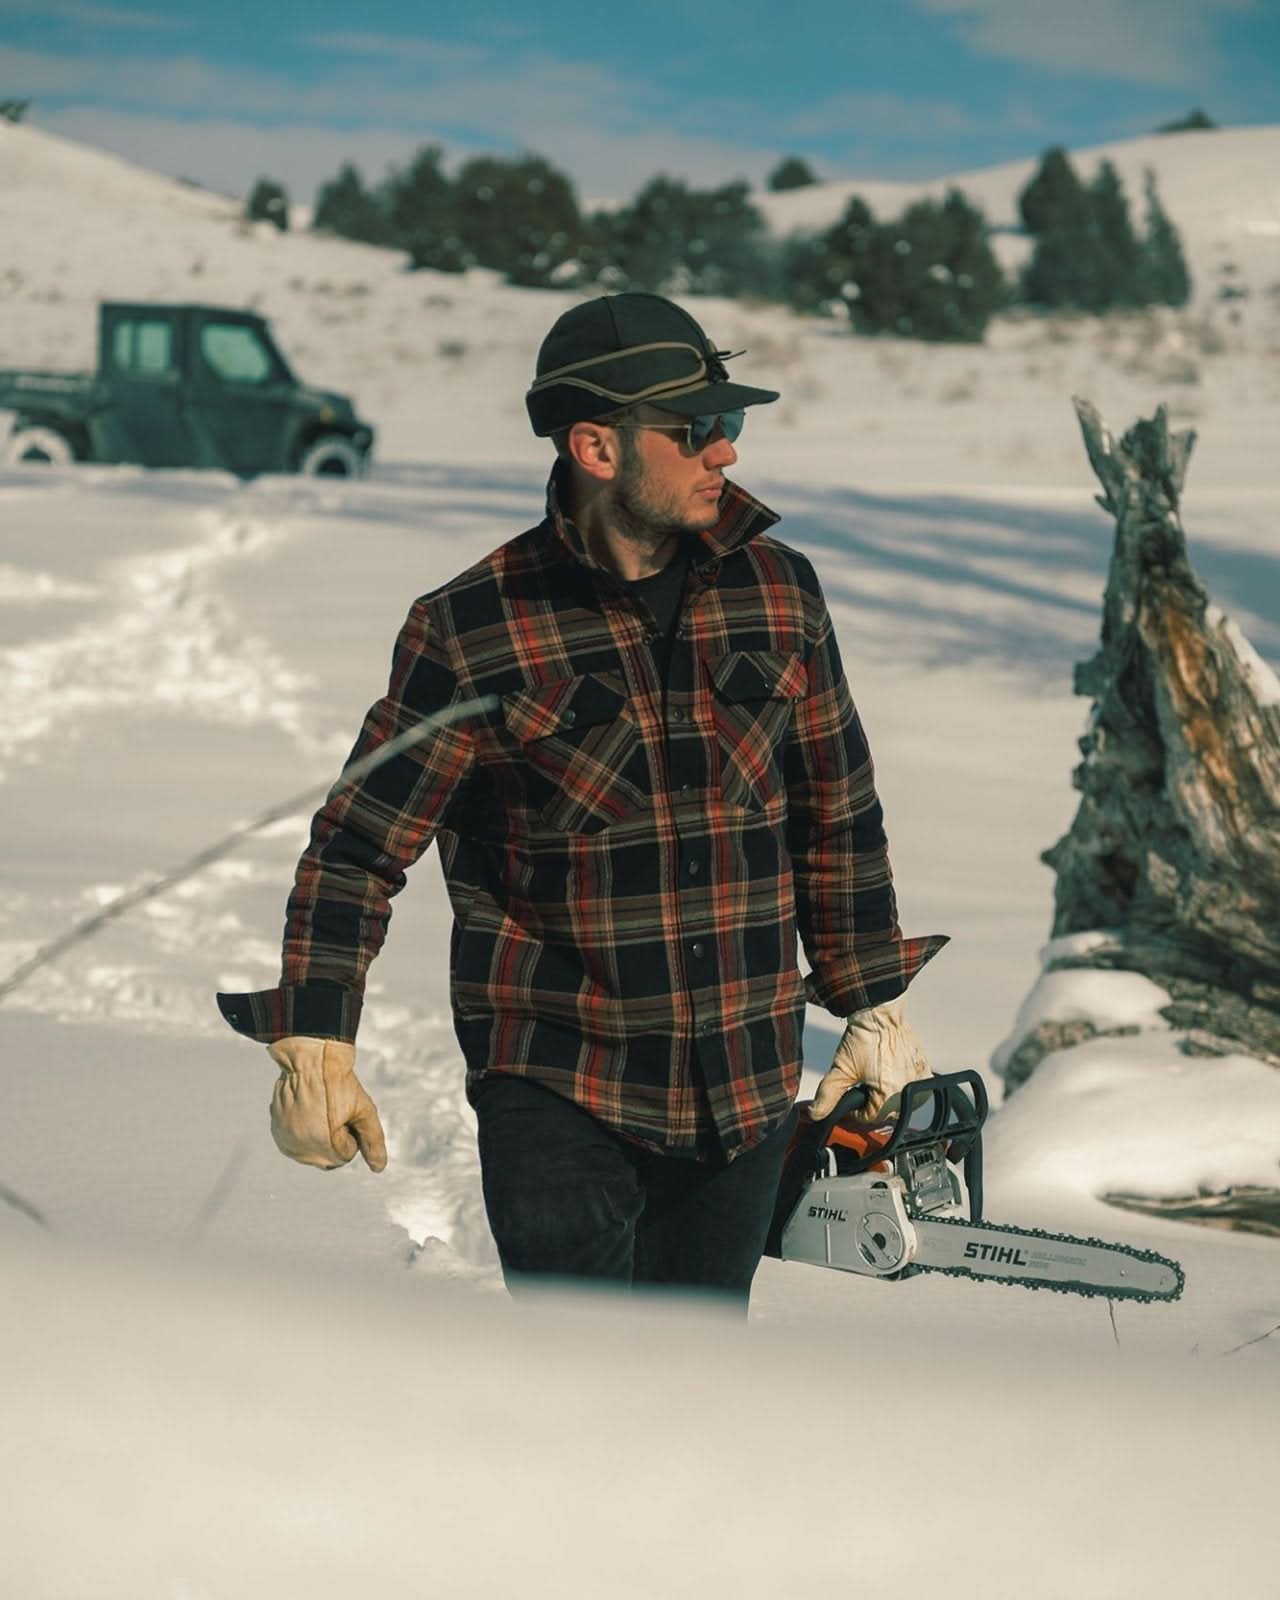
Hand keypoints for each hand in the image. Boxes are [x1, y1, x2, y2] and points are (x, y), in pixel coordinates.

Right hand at [266, 1036, 387, 1171]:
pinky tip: (306, 1109)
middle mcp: (302, 1151)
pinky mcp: (277, 1133)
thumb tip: (379, 1168)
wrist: (310, 1059)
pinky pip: (297, 1141)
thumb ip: (373, 1142)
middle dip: (335, 1137)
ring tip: (319, 1108)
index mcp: (326, 1148)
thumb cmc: (340, 1084)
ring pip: (313, 1150)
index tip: (345, 1110)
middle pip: (329, 1157)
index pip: (348, 1153)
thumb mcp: (365, 1111)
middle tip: (332, 1109)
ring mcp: (287, 1142)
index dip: (351, 1130)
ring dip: (319, 1134)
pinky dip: (304, 1130)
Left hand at [809, 997, 930, 1124]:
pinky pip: (914, 1091)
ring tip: (879, 1075)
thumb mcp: (841, 1069)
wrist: (881, 1016)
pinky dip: (903, 1087)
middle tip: (865, 1080)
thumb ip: (827, 1096)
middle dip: (873, 1100)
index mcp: (889, 1097)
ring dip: (889, 1096)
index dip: (857, 1109)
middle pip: (886, 1113)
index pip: (869, 1117)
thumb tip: (818, 1113)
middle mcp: (907, 1093)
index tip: (854, 1095)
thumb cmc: (865, 1039)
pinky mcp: (926, 1073)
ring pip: (900, 1104)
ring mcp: (919, 1083)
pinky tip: (892, 1073)